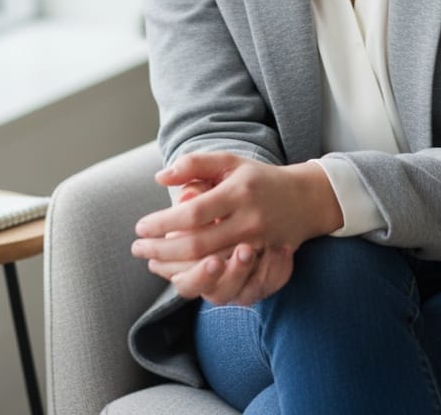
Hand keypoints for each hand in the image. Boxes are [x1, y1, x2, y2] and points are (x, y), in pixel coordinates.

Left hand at [140, 165, 286, 303]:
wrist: (303, 199)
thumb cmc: (258, 178)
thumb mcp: (230, 162)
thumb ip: (195, 165)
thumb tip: (160, 177)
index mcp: (239, 192)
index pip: (194, 213)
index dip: (164, 223)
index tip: (140, 227)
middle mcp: (249, 220)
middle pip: (198, 245)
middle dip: (162, 250)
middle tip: (137, 249)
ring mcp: (258, 245)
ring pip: (211, 266)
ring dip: (176, 268)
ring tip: (152, 261)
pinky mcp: (261, 263)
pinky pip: (226, 278)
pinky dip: (199, 279)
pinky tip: (178, 274)